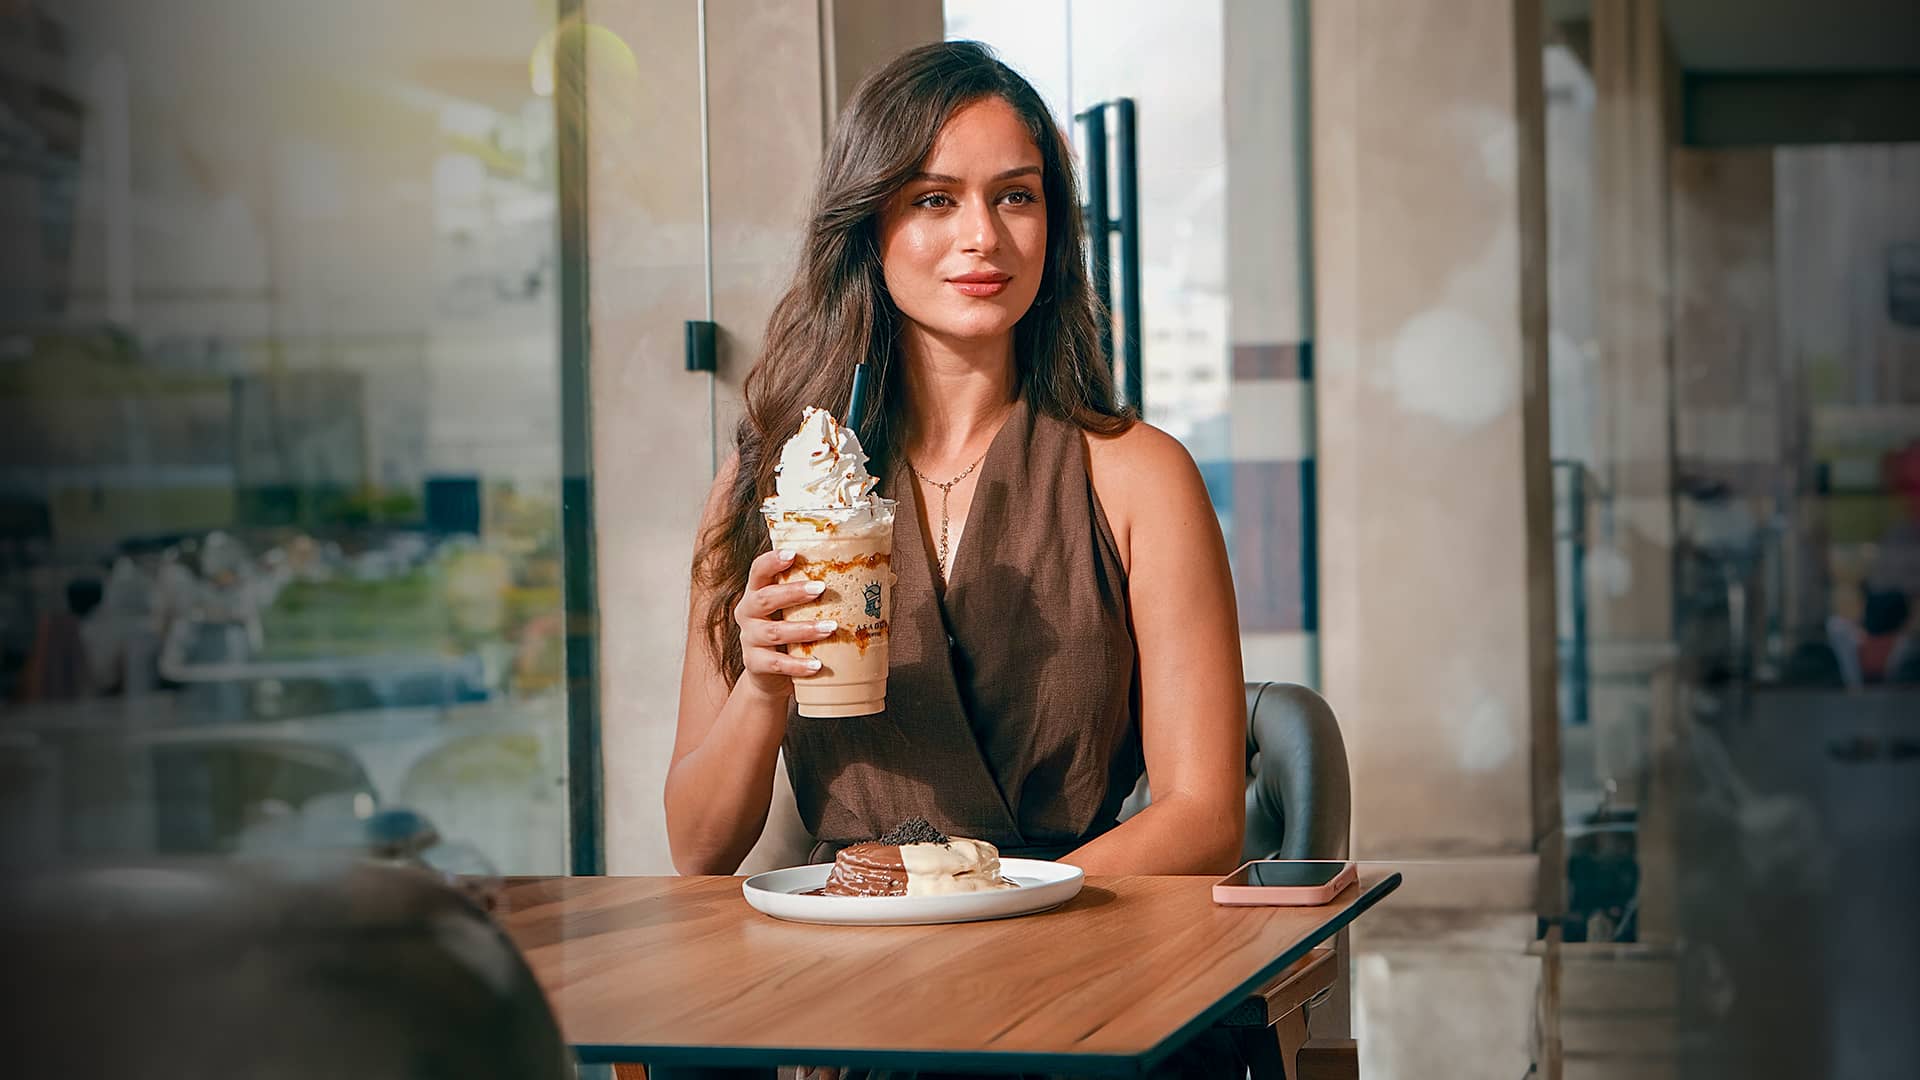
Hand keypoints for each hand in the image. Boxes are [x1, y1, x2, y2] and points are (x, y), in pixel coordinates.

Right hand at [734, 548, 836, 698]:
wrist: (771, 674)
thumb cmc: (791, 633)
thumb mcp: (797, 610)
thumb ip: (817, 594)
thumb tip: (877, 577)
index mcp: (757, 592)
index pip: (758, 571)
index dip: (772, 561)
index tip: (793, 554)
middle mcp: (748, 613)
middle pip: (765, 599)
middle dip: (793, 593)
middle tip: (821, 588)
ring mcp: (750, 639)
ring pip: (774, 632)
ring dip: (803, 629)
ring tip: (830, 628)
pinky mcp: (755, 664)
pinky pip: (776, 664)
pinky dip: (797, 665)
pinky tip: (816, 665)